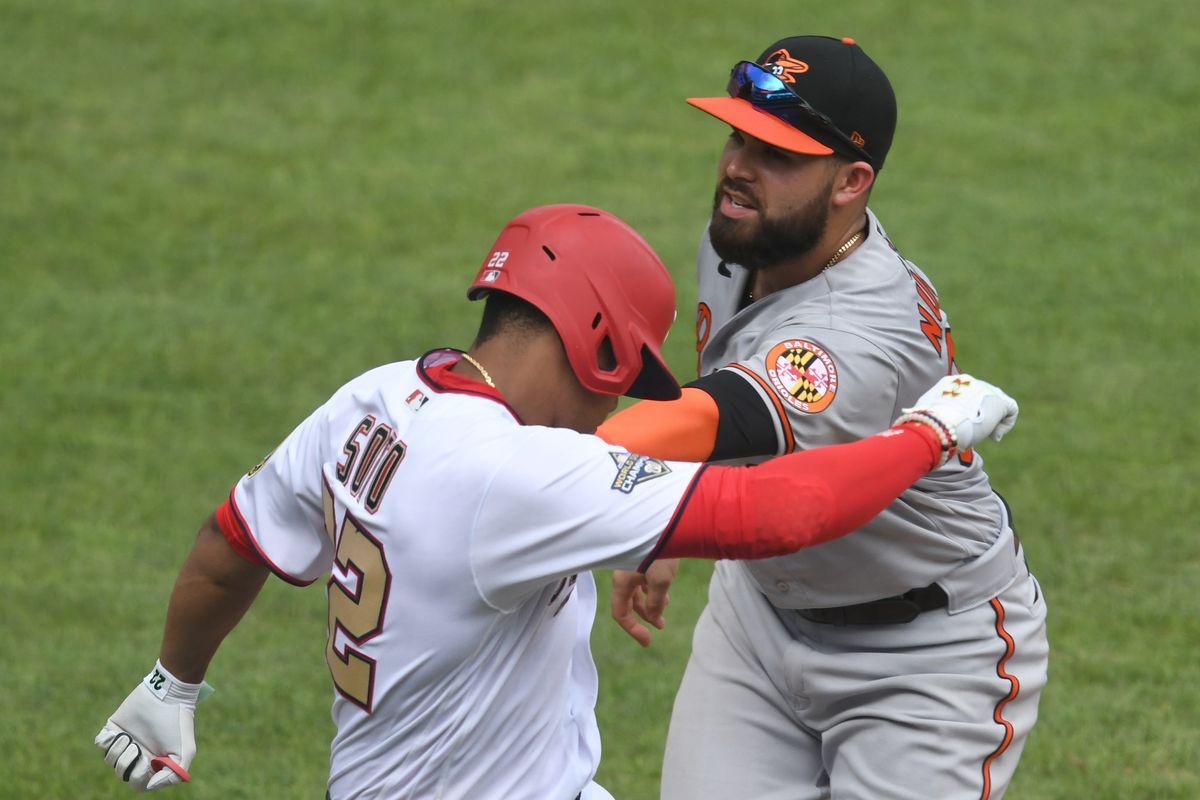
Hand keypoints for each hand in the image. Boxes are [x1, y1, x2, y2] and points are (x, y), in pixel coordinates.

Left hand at [96, 662, 198, 791]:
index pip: (139, 783)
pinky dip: (107, 741)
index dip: (139, 777)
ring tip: (129, 737)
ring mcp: (125, 741)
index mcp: (152, 762)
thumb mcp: (185, 752)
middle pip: (122, 773)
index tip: (147, 761)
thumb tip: (150, 786)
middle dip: (127, 764)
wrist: (167, 695)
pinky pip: (100, 743)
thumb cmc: (177, 724)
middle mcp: (138, 753)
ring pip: (110, 759)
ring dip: (118, 750)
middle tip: (137, 748)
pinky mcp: (114, 728)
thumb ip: (172, 776)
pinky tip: (120, 732)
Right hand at [610, 560, 678, 646]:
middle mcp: (624, 577)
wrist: (662, 523)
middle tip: (661, 627)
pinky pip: (643, 582)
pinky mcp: (641, 561)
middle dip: (645, 617)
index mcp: (622, 583)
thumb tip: (654, 618)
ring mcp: (631, 569)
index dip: (632, 629)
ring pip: (638, 593)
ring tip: (666, 606)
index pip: (620, 613)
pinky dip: (653, 591)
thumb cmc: (659, 553)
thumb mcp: (660, 582)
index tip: (648, 640)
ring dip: (651, 604)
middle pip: (629, 604)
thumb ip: (655, 603)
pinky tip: (663, 592)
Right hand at [899, 374, 1018, 457]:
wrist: (939, 425)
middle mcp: (969, 382)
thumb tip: (906, 422)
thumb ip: (923, 414)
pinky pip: (1010, 410)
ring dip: (993, 420)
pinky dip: (1006, 424)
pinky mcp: (999, 402)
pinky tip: (995, 437)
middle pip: (981, 396)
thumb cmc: (925, 422)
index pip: (963, 393)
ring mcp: (986, 390)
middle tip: (976, 431)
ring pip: (997, 403)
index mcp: (949, 382)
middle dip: (980, 414)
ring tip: (988, 436)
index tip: (962, 425)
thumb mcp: (920, 415)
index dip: (965, 410)